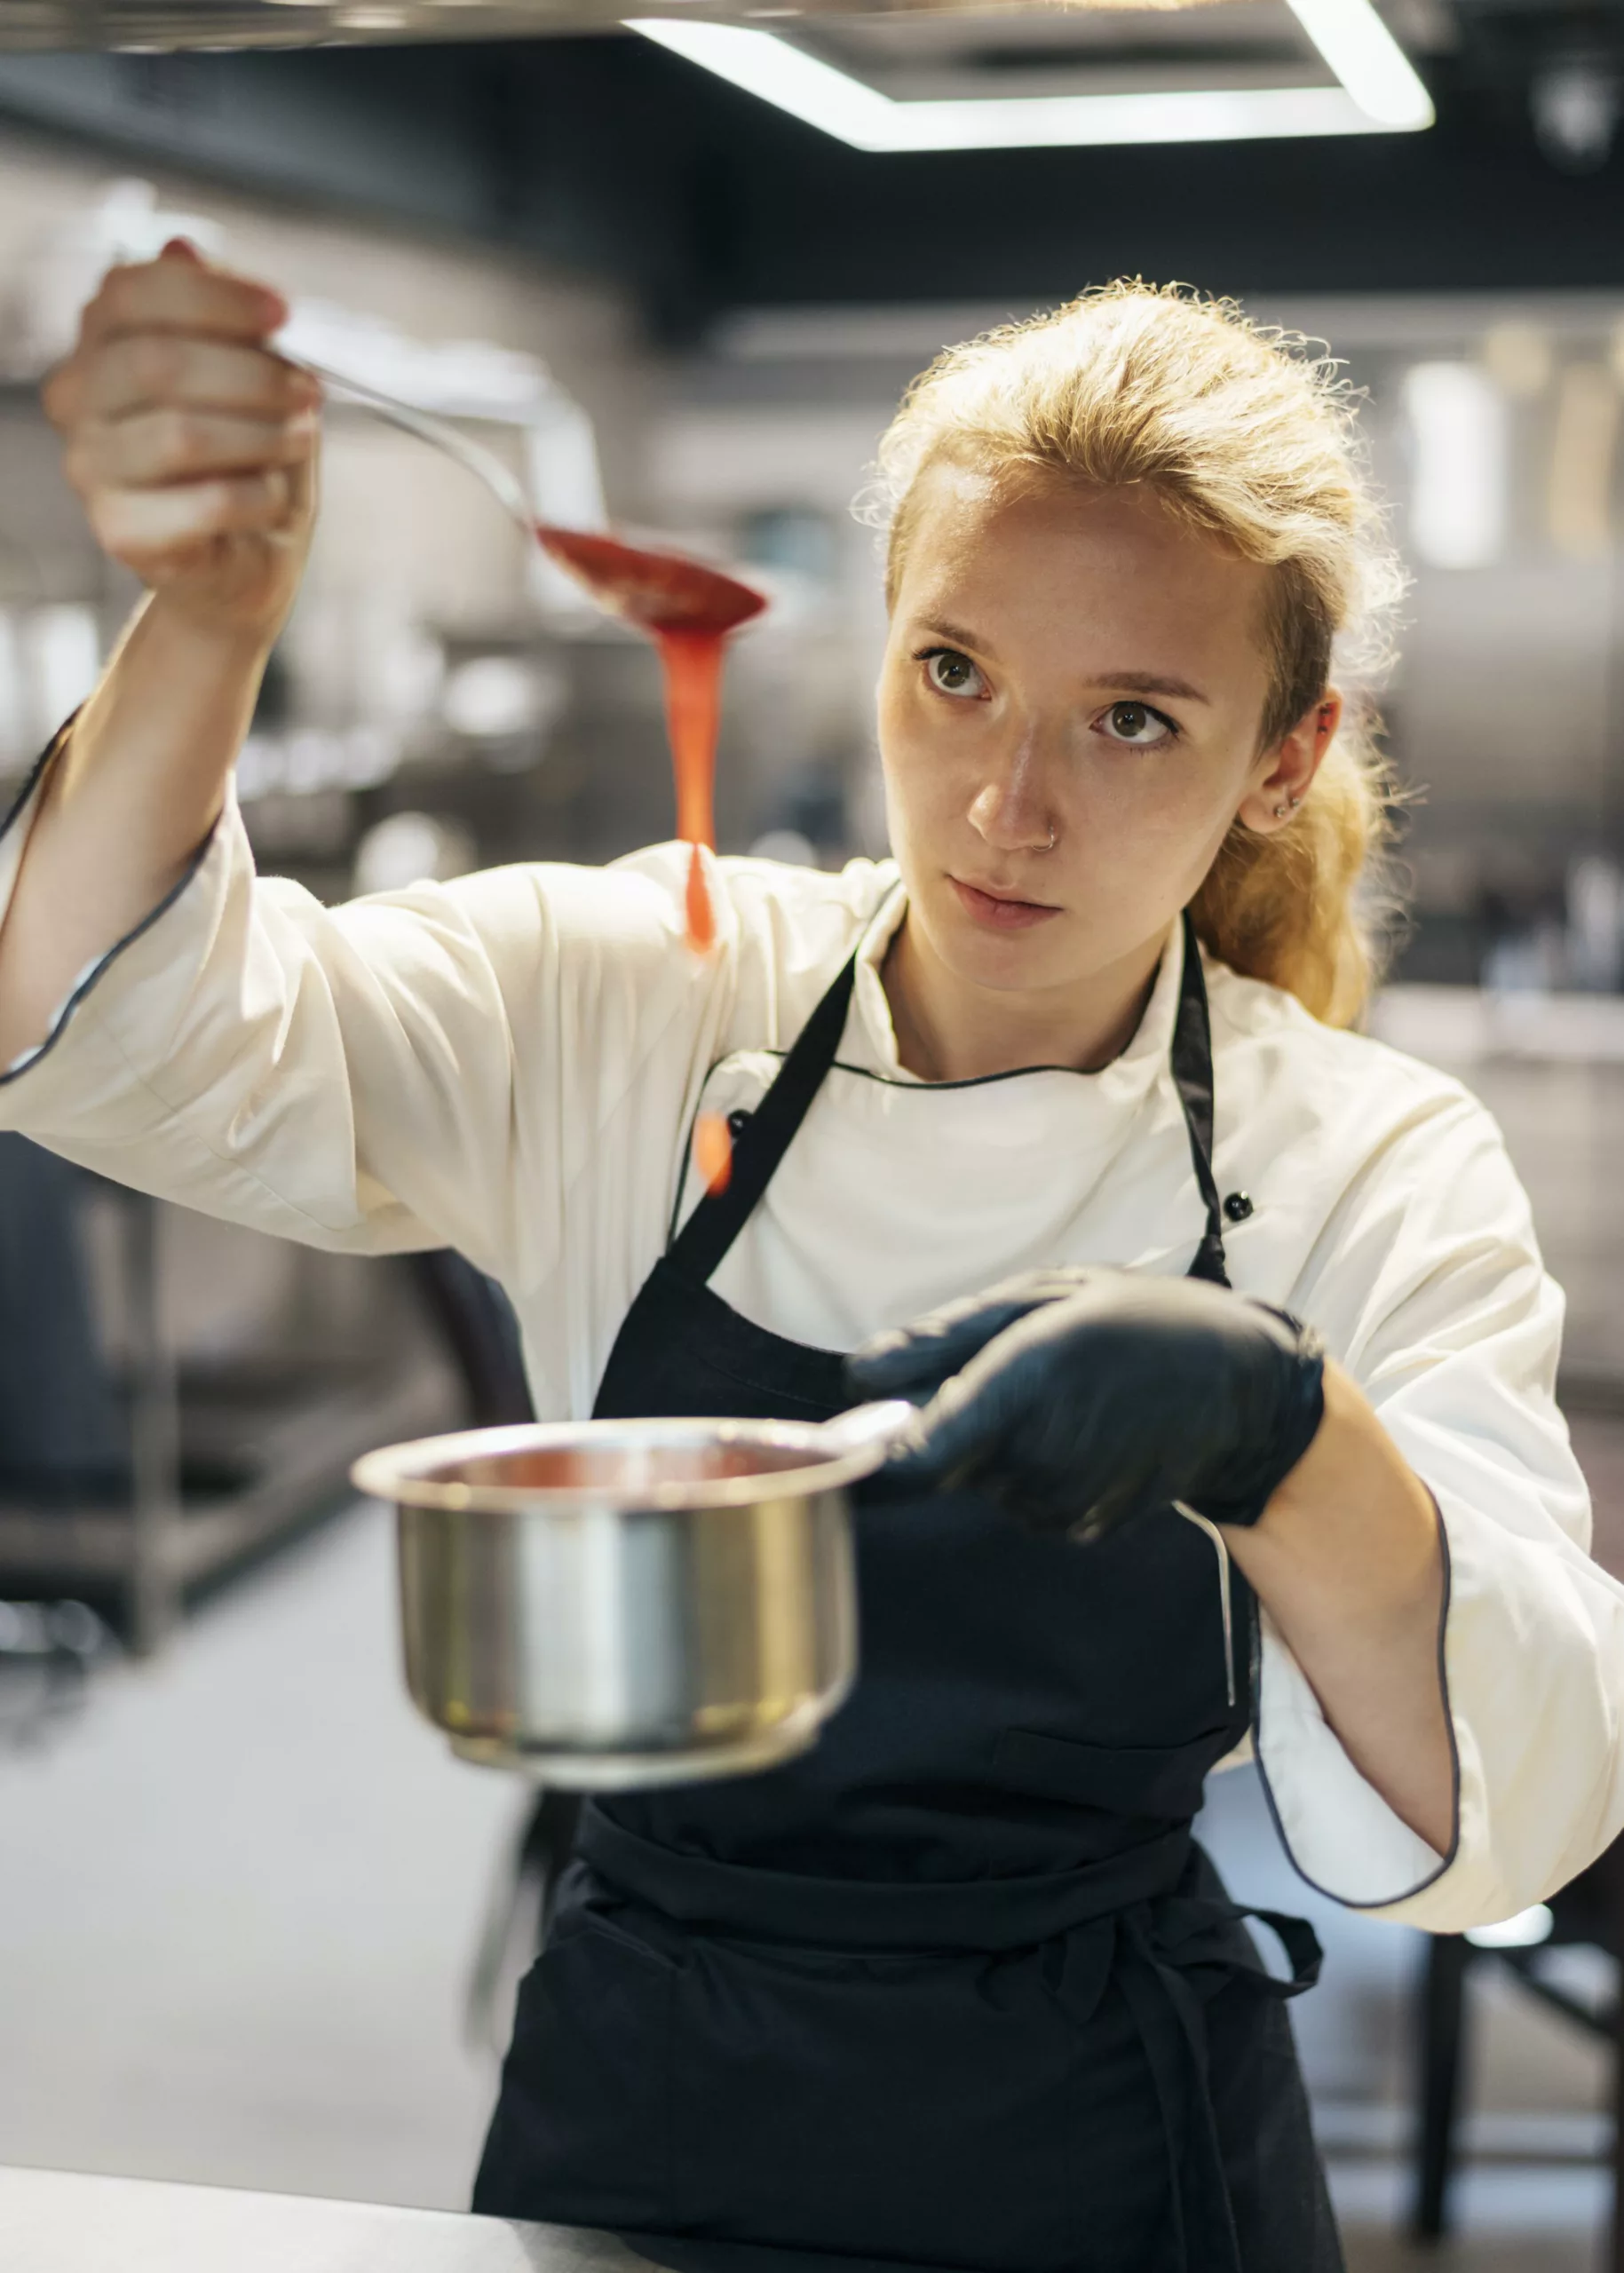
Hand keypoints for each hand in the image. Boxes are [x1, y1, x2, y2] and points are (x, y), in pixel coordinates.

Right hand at [42, 239, 319, 642]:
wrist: (247, 559)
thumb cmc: (248, 460)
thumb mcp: (248, 376)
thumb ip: (218, 317)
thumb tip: (183, 249)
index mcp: (100, 344)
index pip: (132, 292)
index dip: (215, 296)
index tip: (284, 313)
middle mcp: (78, 400)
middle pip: (158, 363)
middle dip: (253, 374)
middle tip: (309, 391)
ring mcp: (91, 468)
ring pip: (181, 435)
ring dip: (262, 434)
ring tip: (300, 438)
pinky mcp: (121, 533)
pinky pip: (205, 502)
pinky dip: (259, 494)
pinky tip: (274, 495)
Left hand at [847, 1266, 1324, 1539]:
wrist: (1243, 1389)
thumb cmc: (1137, 1322)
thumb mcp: (1043, 1297)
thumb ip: (944, 1338)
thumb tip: (858, 1374)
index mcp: (1025, 1379)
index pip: (924, 1449)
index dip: (879, 1455)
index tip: (861, 1447)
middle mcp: (1043, 1451)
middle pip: (947, 1461)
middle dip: (959, 1425)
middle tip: (1019, 1376)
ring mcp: (1065, 1500)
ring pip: (984, 1484)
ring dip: (1002, 1450)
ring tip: (1066, 1401)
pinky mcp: (1084, 1531)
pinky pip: (1024, 1507)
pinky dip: (1037, 1476)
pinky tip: (1087, 1437)